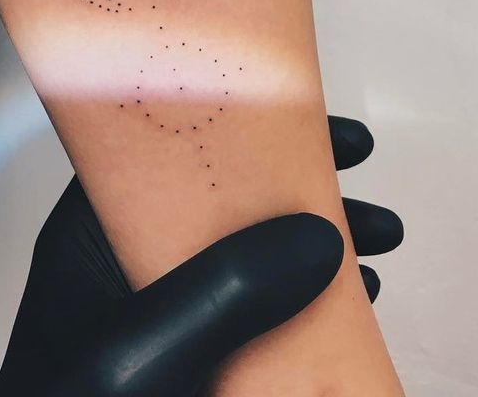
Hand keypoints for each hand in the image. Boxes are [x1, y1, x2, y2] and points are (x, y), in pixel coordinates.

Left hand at [0, 116, 402, 395]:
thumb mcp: (141, 352)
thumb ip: (219, 296)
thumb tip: (314, 235)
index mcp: (97, 235)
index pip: (170, 152)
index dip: (240, 127)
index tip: (312, 125)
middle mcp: (130, 257)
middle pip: (222, 193)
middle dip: (297, 181)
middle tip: (360, 167)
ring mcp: (163, 302)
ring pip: (247, 249)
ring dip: (315, 240)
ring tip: (380, 241)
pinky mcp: (192, 344)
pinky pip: (256, 305)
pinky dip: (306, 297)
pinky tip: (352, 300)